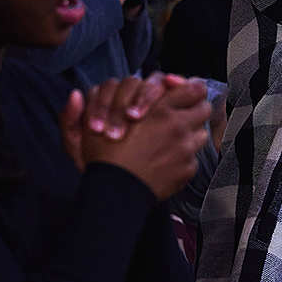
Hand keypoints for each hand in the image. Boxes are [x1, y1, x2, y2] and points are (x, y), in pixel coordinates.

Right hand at [79, 75, 210, 200]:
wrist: (113, 192)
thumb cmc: (102, 157)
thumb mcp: (90, 124)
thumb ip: (91, 103)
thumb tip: (78, 94)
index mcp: (161, 108)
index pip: (194, 88)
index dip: (190, 88)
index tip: (179, 93)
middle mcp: (178, 125)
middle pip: (204, 108)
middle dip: (195, 109)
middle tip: (181, 115)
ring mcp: (185, 148)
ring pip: (201, 133)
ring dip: (190, 134)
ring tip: (173, 140)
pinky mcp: (186, 169)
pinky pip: (193, 158)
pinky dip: (183, 158)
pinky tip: (167, 160)